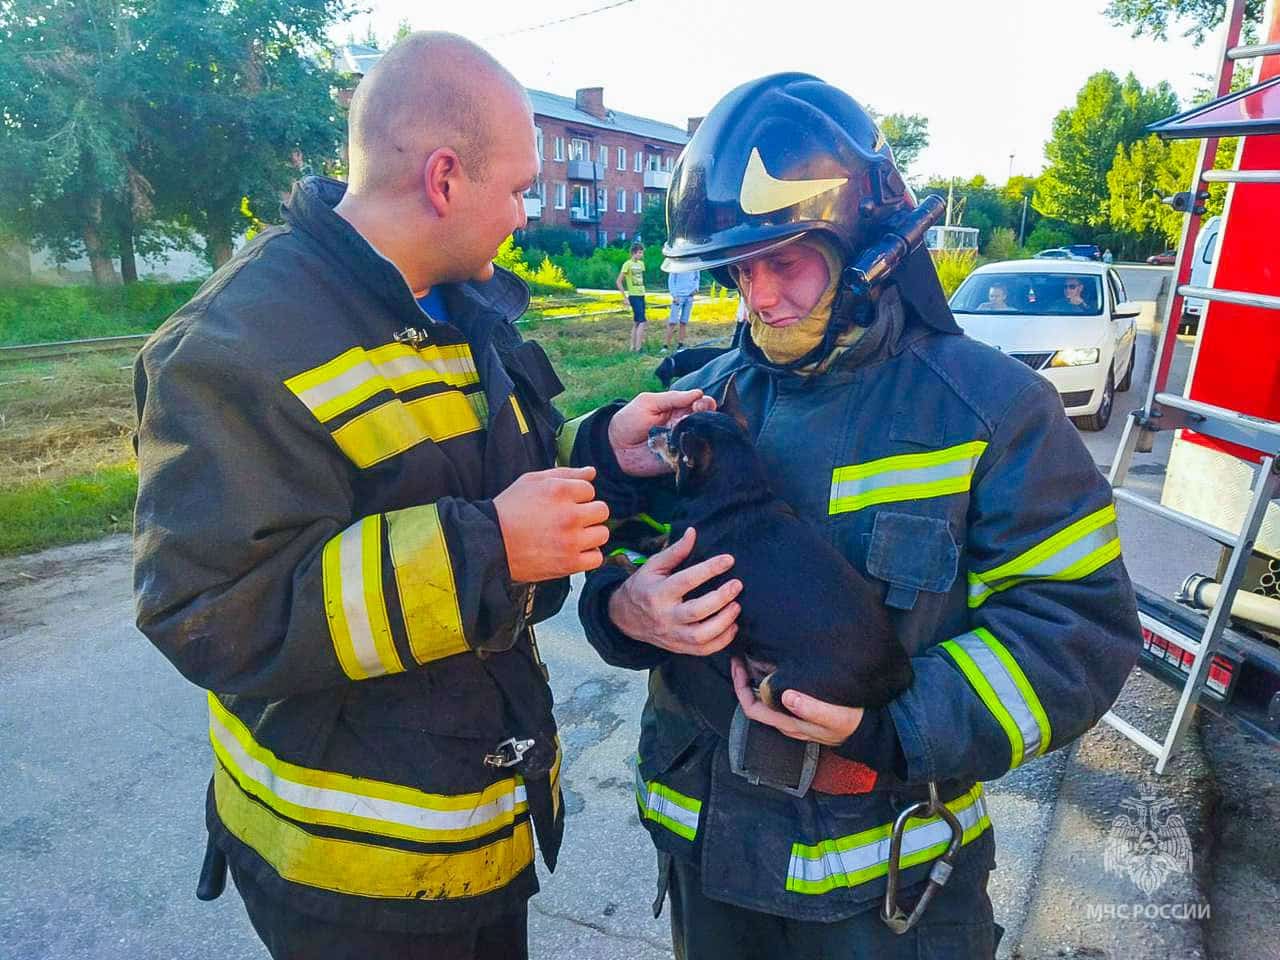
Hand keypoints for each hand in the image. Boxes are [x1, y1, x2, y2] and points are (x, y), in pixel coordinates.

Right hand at [493, 466, 608, 581]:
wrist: (490, 543)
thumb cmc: (509, 510)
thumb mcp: (532, 481)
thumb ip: (565, 473)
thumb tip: (591, 472)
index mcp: (560, 490)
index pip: (590, 490)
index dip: (578, 497)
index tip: (564, 504)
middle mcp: (569, 514)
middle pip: (602, 511)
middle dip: (588, 513)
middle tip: (570, 520)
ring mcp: (571, 540)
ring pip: (602, 533)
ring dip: (590, 534)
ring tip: (571, 536)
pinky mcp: (569, 563)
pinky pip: (597, 558)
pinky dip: (588, 555)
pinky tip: (573, 551)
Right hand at [607, 528, 739, 654]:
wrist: (625, 618)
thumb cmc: (643, 587)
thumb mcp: (653, 566)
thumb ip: (675, 551)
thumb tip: (693, 532)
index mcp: (658, 592)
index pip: (686, 580)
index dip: (709, 569)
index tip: (728, 559)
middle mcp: (665, 616)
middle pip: (696, 611)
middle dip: (720, 598)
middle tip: (737, 584)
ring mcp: (672, 635)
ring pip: (701, 636)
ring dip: (724, 622)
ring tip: (736, 606)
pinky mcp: (679, 648)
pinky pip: (704, 650)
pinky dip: (722, 641)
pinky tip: (732, 626)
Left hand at [609, 390, 717, 475]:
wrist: (614, 447)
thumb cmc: (629, 420)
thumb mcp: (648, 402)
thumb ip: (672, 398)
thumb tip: (698, 393)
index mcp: (678, 409)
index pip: (700, 403)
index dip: (705, 403)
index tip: (699, 404)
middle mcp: (684, 425)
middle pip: (706, 420)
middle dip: (707, 416)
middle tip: (698, 415)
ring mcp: (682, 442)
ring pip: (703, 438)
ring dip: (703, 434)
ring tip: (693, 432)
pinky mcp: (678, 460)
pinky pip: (693, 457)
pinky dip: (695, 452)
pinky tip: (691, 447)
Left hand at [731, 657, 863, 746]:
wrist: (869, 729)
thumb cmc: (851, 722)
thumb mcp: (835, 717)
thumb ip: (812, 709)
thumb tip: (786, 696)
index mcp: (788, 722)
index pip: (752, 707)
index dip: (740, 687)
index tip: (738, 664)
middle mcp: (785, 721)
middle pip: (754, 701)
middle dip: (744, 678)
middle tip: (742, 654)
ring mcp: (792, 716)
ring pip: (765, 697)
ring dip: (756, 677)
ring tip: (754, 654)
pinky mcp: (801, 709)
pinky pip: (777, 694)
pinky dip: (771, 679)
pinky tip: (777, 664)